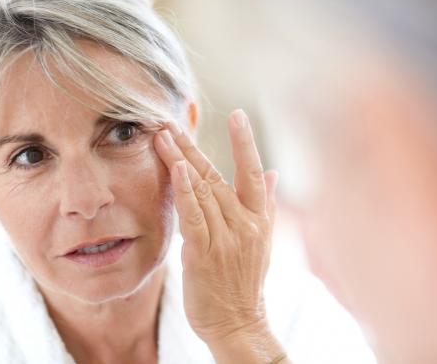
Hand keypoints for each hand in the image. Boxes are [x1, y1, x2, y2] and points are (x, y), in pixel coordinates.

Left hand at [154, 109, 285, 362]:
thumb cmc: (246, 281)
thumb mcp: (263, 241)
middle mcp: (244, 224)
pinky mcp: (204, 254)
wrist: (239, 322)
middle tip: (173, 122)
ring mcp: (225, 238)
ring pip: (202, 191)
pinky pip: (194, 217)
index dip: (245, 142)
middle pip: (217, 176)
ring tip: (163, 137)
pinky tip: (176, 170)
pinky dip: (185, 192)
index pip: (252, 172)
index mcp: (258, 219)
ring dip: (181, 161)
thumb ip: (265, 204)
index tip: (238, 114)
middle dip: (193, 146)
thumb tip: (273, 172)